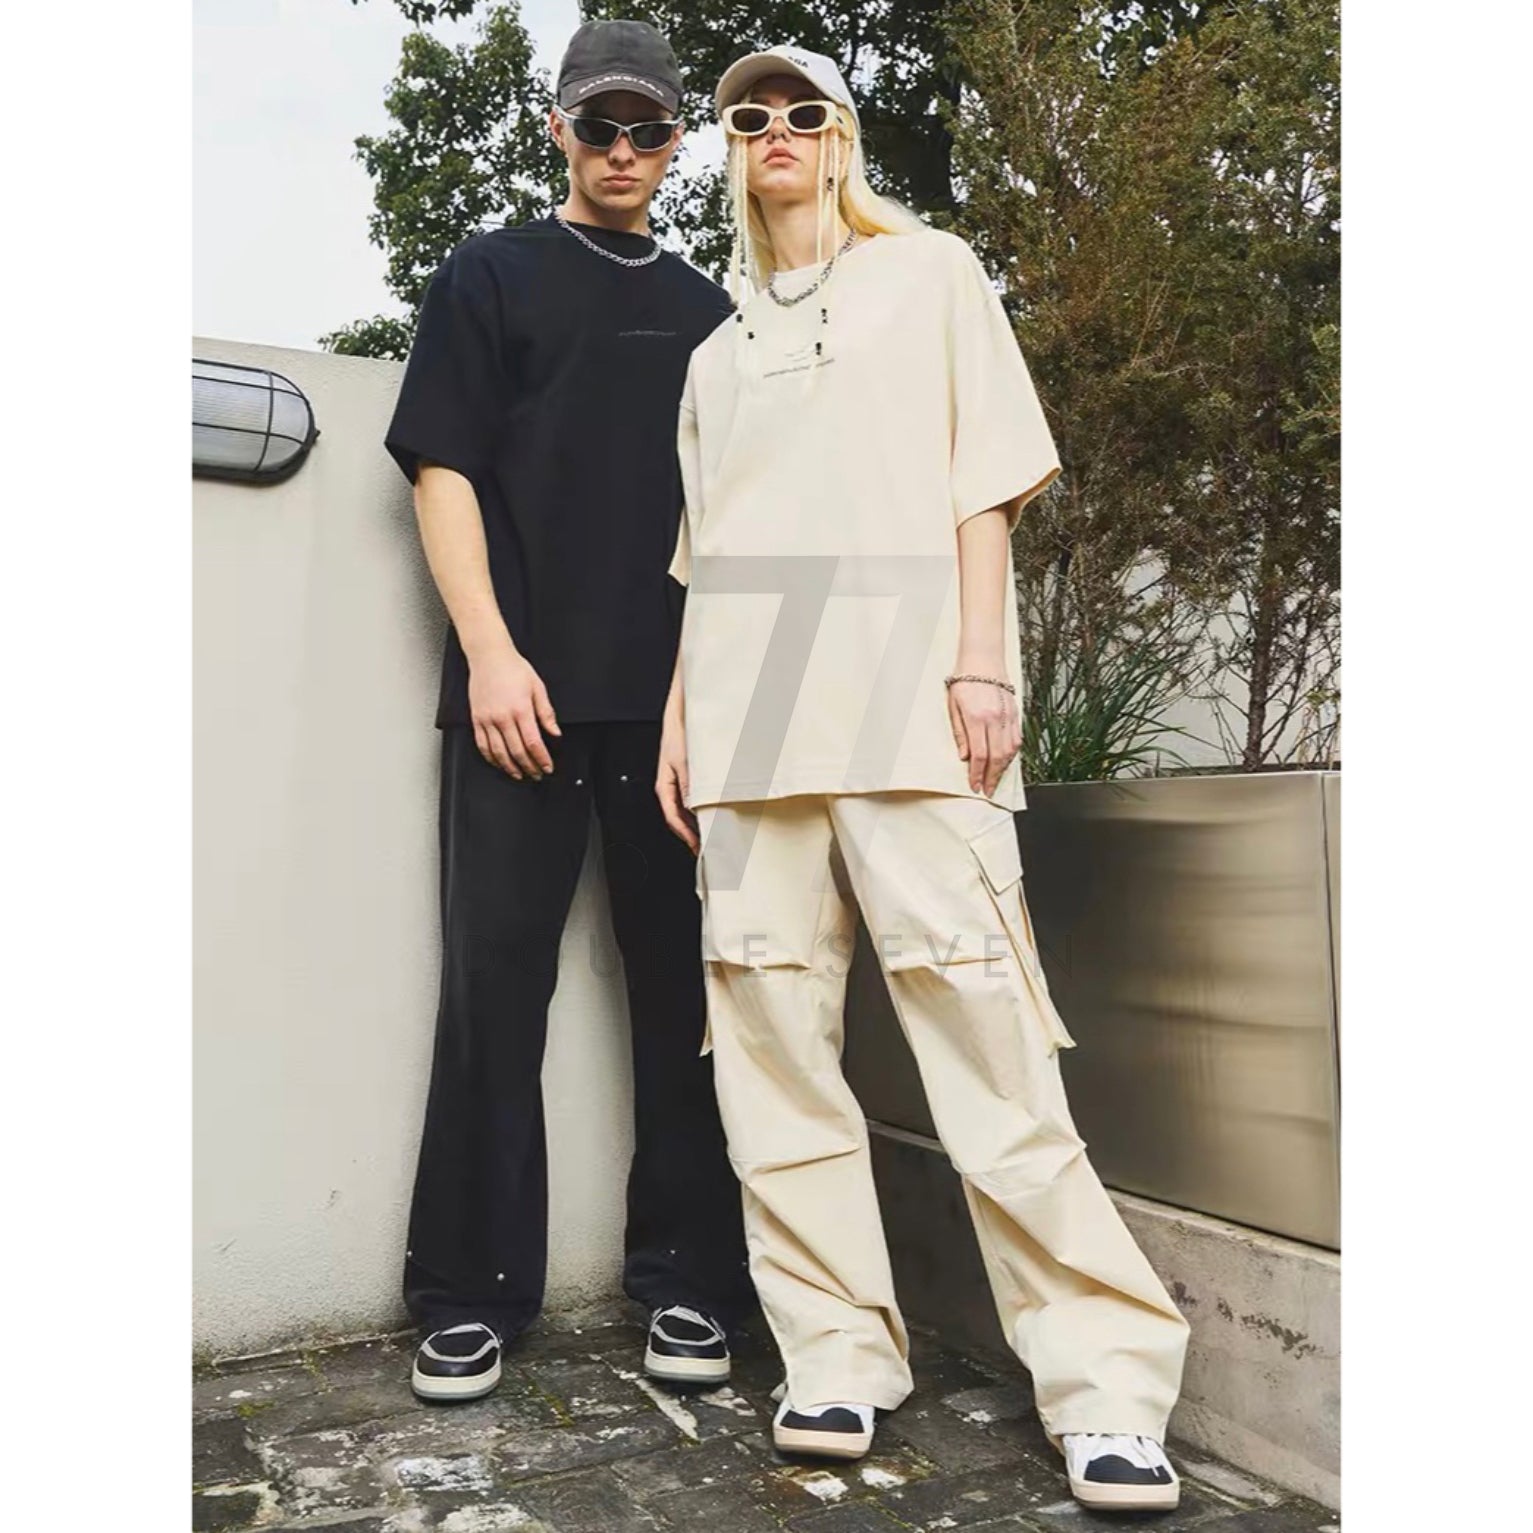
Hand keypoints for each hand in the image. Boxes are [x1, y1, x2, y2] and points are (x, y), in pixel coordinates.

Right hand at [467, 639, 559, 779]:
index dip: (542, 759)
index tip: (547, 767)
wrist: (489, 656)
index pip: (533, 743)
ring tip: (520, 774)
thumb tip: (555, 732)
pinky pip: (482, 745)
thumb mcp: (538, 687)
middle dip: (529, 767)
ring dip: (510, 768)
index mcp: (521, 709)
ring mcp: (488, 719)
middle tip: (537, 774)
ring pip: (499, 753)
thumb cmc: (513, 668)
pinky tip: (499, 764)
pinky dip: (491, 758)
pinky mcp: (476, 719)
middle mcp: (503, 717)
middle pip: (517, 752)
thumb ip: (546, 713)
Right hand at [656, 709, 698, 852]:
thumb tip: (696, 808)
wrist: (682, 716)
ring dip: (698, 820)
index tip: (697, 846)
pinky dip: (702, 807)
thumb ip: (690, 786)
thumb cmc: (679, 736)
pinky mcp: (689, 776)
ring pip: (687, 808)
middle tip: (707, 844)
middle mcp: (671, 787)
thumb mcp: (686, 763)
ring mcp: (680, 782)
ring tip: (712, 832)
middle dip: (692, 832)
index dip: (685, 834)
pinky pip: (694, 797)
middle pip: (680, 817)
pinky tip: (714, 811)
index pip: (673, 817)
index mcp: (664, 786)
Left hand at [947, 674, 1020, 797]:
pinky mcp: (1015, 713)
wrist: (983, 658)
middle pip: (997, 757)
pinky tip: (1005, 761)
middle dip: (992, 777)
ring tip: (996, 779)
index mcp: (977, 718)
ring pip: (1010, 751)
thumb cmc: (964, 679)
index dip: (978, 774)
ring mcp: (1008, 716)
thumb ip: (959, 733)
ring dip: (1003, 769)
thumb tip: (964, 756)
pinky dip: (1012, 754)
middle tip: (988, 790)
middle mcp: (995, 719)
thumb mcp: (952, 706)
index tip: (975, 786)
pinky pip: (1017, 739)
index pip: (980, 755)